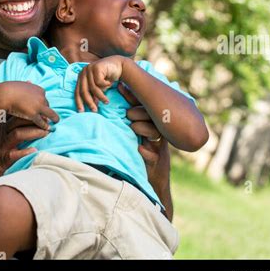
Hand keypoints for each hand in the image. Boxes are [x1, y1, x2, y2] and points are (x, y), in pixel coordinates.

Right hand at [0, 81, 59, 130]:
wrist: (5, 94)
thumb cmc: (11, 89)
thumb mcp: (22, 84)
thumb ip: (27, 84)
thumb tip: (30, 81)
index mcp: (39, 89)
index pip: (44, 97)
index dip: (43, 103)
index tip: (42, 107)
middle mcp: (41, 97)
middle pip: (47, 105)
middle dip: (46, 111)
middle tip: (48, 116)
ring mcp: (39, 106)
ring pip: (49, 114)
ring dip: (51, 118)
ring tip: (53, 122)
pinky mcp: (34, 114)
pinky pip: (41, 122)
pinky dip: (44, 125)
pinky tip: (47, 129)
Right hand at [0, 117, 51, 192]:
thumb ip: (3, 128)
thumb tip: (13, 117)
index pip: (15, 114)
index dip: (29, 110)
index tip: (41, 107)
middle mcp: (0, 135)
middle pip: (19, 120)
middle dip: (35, 119)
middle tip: (49, 119)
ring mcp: (0, 147)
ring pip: (19, 134)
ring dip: (34, 132)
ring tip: (46, 131)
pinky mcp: (1, 161)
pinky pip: (14, 155)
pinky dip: (25, 152)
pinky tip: (34, 150)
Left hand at [75, 56, 124, 111]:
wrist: (118, 65)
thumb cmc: (107, 78)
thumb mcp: (99, 88)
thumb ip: (93, 95)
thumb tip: (92, 107)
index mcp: (81, 77)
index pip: (77, 92)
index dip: (78, 102)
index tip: (81, 112)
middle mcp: (83, 72)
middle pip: (83, 91)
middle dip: (89, 102)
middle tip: (95, 111)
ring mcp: (89, 68)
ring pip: (93, 87)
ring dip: (100, 96)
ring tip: (106, 101)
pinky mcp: (96, 66)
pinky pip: (99, 81)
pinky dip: (105, 85)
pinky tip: (109, 84)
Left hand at [118, 82, 172, 216]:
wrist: (154, 182)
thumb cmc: (141, 157)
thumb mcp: (134, 139)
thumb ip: (126, 124)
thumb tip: (109, 109)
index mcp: (151, 125)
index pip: (143, 108)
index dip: (133, 97)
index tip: (120, 87)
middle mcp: (158, 134)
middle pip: (152, 117)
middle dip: (139, 113)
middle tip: (128, 115)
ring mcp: (160, 148)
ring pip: (155, 132)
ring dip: (143, 129)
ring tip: (133, 128)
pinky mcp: (160, 162)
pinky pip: (155, 155)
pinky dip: (146, 152)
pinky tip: (139, 149)